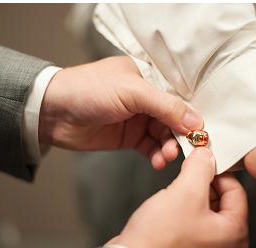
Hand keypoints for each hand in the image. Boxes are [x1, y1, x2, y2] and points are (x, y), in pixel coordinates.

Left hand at [39, 56, 202, 168]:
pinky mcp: (130, 138)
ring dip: (169, 149)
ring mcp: (137, 119)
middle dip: (180, 137)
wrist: (54, 112)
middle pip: (174, 121)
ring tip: (167, 157)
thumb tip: (196, 121)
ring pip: (164, 137)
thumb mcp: (131, 92)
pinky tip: (157, 162)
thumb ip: (166, 106)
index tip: (201, 135)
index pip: (178, 98)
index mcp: (147, 77)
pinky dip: (158, 157)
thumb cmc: (87, 90)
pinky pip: (152, 149)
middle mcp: (145, 98)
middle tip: (183, 151)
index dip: (191, 117)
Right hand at [108, 148, 248, 247]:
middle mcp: (228, 244)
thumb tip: (206, 155)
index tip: (203, 160)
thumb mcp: (185, 191)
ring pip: (209, 207)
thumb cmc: (160, 240)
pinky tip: (172, 204)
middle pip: (224, 199)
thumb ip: (201, 167)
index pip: (237, 190)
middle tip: (189, 171)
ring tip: (178, 189)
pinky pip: (197, 219)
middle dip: (205, 182)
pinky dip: (186, 207)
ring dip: (193, 193)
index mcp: (236, 233)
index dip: (218, 171)